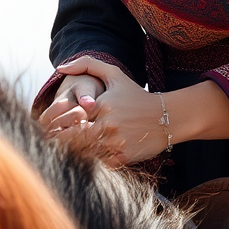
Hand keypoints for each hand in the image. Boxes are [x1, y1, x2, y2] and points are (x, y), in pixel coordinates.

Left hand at [50, 56, 168, 166]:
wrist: (167, 116)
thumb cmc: (136, 96)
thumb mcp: (115, 75)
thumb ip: (88, 65)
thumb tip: (60, 67)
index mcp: (101, 104)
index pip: (71, 117)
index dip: (66, 121)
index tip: (66, 122)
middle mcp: (107, 124)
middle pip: (75, 137)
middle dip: (70, 138)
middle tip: (70, 137)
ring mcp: (116, 142)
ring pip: (87, 151)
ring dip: (83, 149)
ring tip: (85, 145)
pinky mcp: (124, 156)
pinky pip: (101, 163)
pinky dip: (99, 159)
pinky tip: (102, 153)